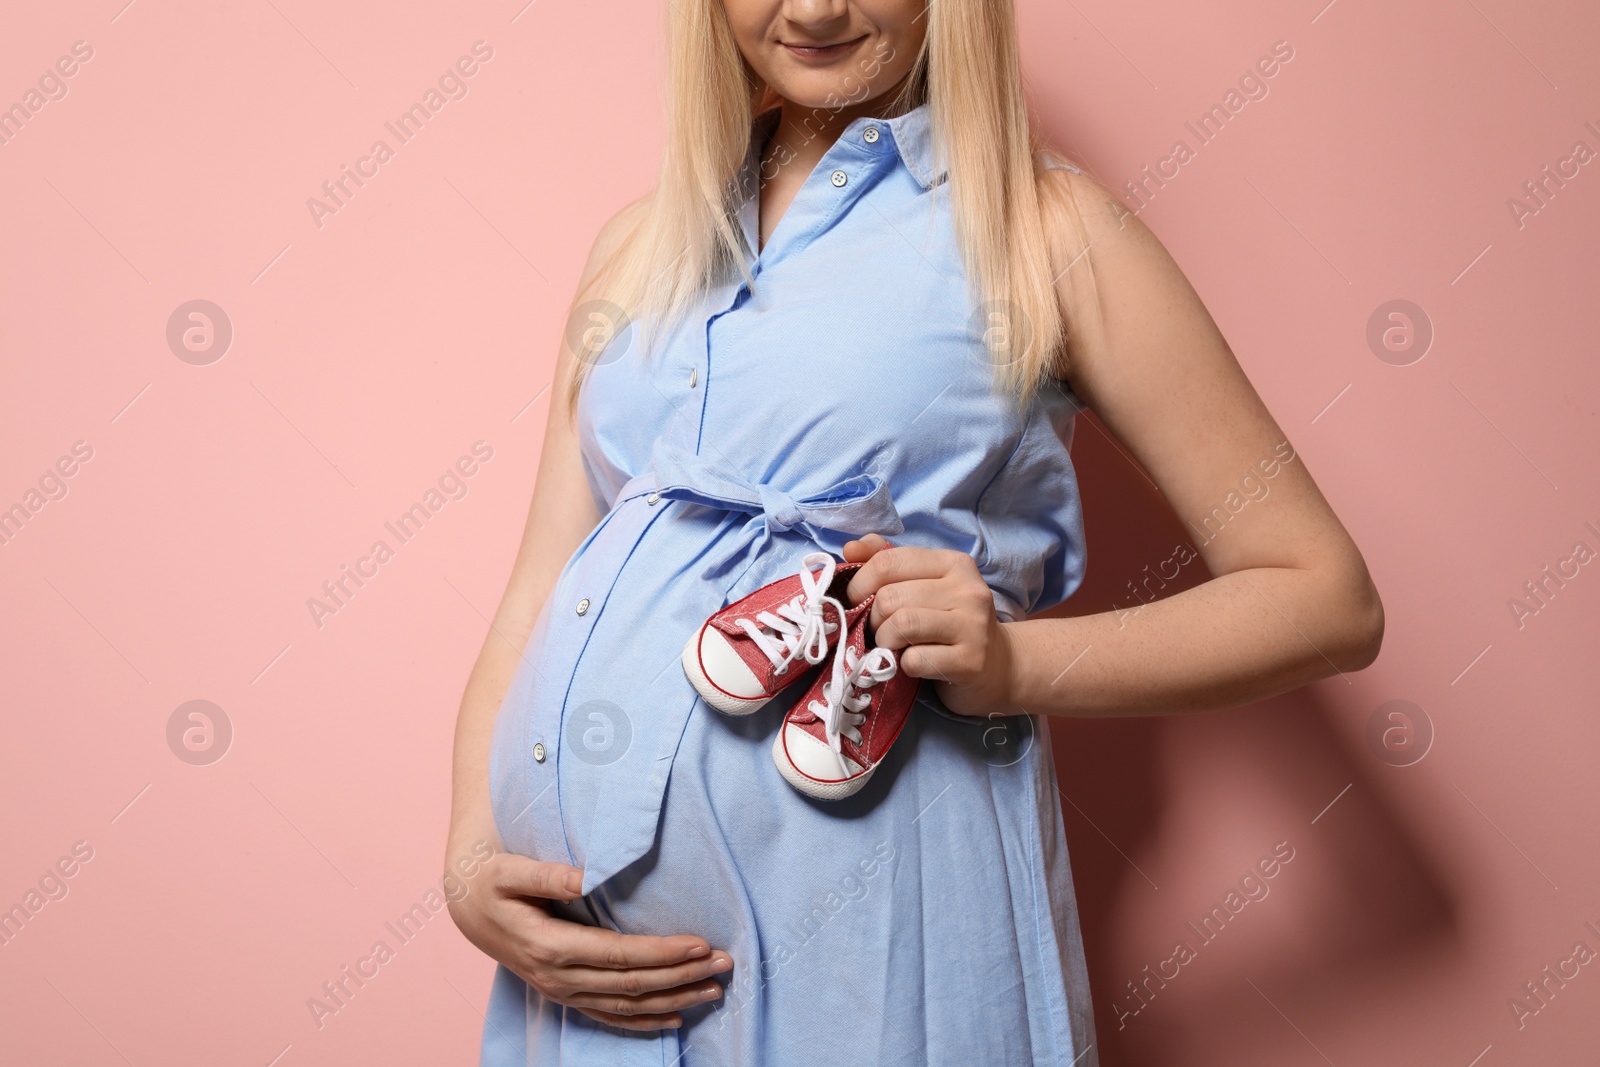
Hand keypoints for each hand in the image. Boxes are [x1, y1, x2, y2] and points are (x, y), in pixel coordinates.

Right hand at [448, 851, 731, 1029]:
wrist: (467, 906)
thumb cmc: (492, 881)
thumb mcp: (510, 871)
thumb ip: (548, 875)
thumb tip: (588, 876)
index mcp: (550, 946)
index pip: (619, 956)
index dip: (661, 954)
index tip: (699, 944)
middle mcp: (559, 976)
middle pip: (631, 985)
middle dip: (681, 977)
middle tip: (724, 964)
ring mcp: (562, 990)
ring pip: (626, 1005)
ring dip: (673, 1000)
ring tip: (714, 990)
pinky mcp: (565, 994)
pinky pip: (610, 1016)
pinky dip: (644, 1021)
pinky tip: (676, 1018)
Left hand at [841, 534, 1018, 716]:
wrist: (998, 666)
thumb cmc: (950, 622)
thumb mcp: (924, 584)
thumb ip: (888, 562)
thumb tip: (851, 548)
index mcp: (953, 563)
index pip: (888, 561)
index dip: (860, 583)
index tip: (857, 601)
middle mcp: (967, 589)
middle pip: (890, 597)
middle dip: (874, 618)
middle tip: (881, 630)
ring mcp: (973, 626)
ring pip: (901, 625)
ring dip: (885, 640)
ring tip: (894, 645)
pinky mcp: (970, 661)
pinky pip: (915, 659)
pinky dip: (903, 665)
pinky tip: (914, 663)